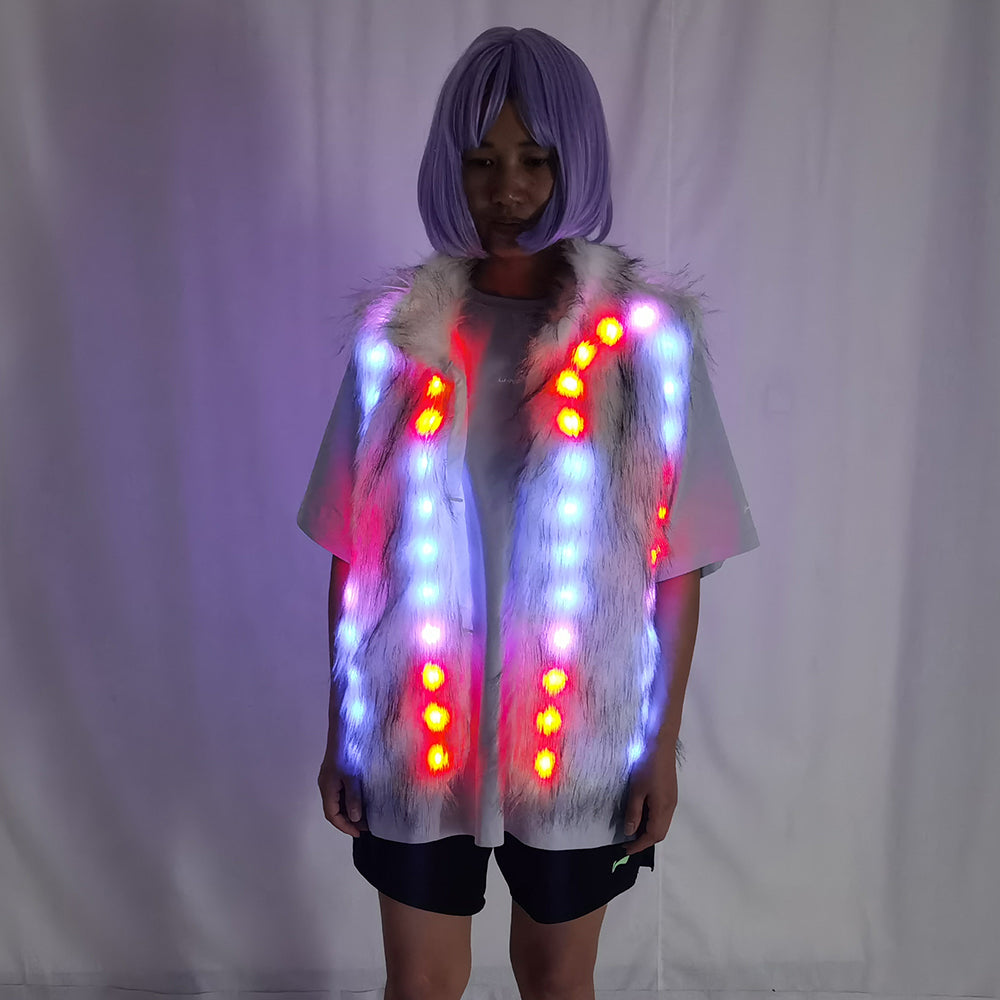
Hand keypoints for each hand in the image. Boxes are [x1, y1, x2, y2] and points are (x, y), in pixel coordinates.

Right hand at [318, 751, 366, 836]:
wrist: (345, 728)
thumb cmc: (347, 750)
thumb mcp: (352, 777)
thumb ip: (353, 798)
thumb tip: (354, 817)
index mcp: (327, 787)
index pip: (332, 815)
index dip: (345, 826)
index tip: (359, 833)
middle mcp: (326, 784)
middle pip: (334, 809)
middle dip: (349, 820)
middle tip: (366, 826)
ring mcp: (330, 777)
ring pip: (338, 800)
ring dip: (350, 810)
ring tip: (367, 815)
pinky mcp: (337, 770)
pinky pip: (342, 791)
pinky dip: (351, 799)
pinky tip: (363, 798)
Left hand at [622, 734, 677, 854]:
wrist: (661, 744)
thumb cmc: (646, 766)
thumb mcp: (636, 790)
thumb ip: (633, 812)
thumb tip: (630, 832)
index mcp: (663, 808)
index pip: (653, 835)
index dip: (639, 845)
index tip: (625, 850)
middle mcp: (670, 807)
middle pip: (660, 833)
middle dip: (645, 841)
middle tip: (627, 842)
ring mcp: (672, 800)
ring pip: (662, 824)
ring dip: (649, 830)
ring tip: (632, 830)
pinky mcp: (670, 793)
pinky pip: (663, 815)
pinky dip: (652, 820)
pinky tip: (641, 815)